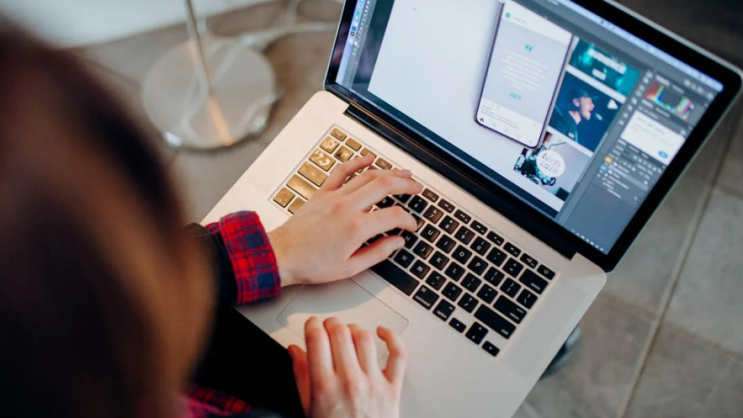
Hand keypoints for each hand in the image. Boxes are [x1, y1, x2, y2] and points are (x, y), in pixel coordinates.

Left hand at [268, 154, 421, 286]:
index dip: (408, 220)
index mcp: (356, 228)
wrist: (281, 255)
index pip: (394, 215)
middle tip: (417, 188)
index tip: (410, 226)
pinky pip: (342, 171)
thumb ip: (378, 253)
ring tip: (404, 173)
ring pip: (367, 175)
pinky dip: (357, 162)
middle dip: (406, 184)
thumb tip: (396, 242)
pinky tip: (369, 159)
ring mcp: (334, 197)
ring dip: (389, 171)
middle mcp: (347, 207)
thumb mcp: (349, 268)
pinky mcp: (322, 193)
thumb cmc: (310, 265)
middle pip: (385, 185)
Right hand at [288, 317, 406, 417]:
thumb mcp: (308, 408)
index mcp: (325, 388)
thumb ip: (302, 376)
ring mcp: (374, 383)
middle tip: (327, 327)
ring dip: (354, 329)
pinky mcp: (393, 388)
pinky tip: (382, 332)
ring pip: (365, 338)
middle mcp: (350, 382)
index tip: (311, 324)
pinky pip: (398, 354)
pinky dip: (392, 337)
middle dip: (331, 324)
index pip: (317, 340)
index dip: (312, 324)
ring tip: (348, 333)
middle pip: (340, 333)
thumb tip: (295, 351)